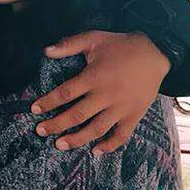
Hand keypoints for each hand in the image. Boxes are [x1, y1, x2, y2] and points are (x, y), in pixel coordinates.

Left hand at [33, 31, 168, 153]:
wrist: (155, 53)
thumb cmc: (121, 45)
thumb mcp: (94, 38)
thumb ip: (69, 45)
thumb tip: (45, 51)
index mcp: (94, 77)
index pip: (66, 93)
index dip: (48, 102)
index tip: (34, 109)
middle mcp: (106, 95)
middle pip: (77, 115)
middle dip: (56, 125)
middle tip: (40, 131)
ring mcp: (121, 108)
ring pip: (96, 129)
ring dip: (77, 139)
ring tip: (60, 145)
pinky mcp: (134, 115)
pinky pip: (121, 135)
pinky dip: (109, 146)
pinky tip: (95, 151)